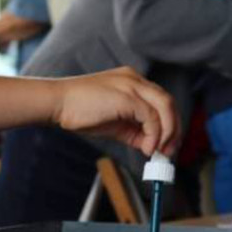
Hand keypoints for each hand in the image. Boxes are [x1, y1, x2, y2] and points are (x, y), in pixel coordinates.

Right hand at [53, 67, 177, 156]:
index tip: (166, 144)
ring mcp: (132, 85)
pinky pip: (151, 116)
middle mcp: (135, 80)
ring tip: (158, 152)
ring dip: (167, 133)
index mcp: (131, 82)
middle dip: (174, 129)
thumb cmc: (79, 111)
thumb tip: (150, 146)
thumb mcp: (113, 123)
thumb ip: (133, 131)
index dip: (169, 124)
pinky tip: (147, 148)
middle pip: (168, 102)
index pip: (160, 101)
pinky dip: (154, 134)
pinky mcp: (127, 96)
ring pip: (165, 107)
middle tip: (169, 151)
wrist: (57, 103)